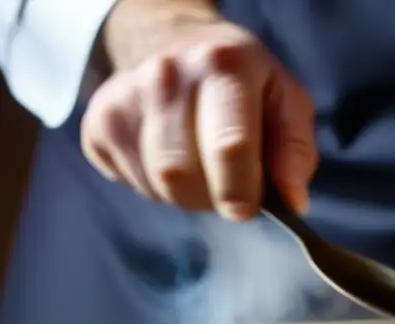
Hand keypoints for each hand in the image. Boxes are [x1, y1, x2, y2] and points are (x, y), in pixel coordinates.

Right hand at [81, 14, 316, 219]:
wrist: (175, 44)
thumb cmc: (243, 83)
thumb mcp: (286, 101)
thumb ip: (295, 151)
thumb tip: (292, 200)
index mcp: (223, 64)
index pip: (229, 147)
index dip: (239, 192)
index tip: (245, 207)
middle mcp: (167, 73)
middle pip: (182, 175)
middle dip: (209, 197)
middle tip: (224, 182)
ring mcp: (125, 95)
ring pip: (155, 185)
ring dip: (183, 194)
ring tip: (197, 165)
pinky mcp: (98, 120)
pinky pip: (128, 182)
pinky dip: (154, 185)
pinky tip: (166, 156)